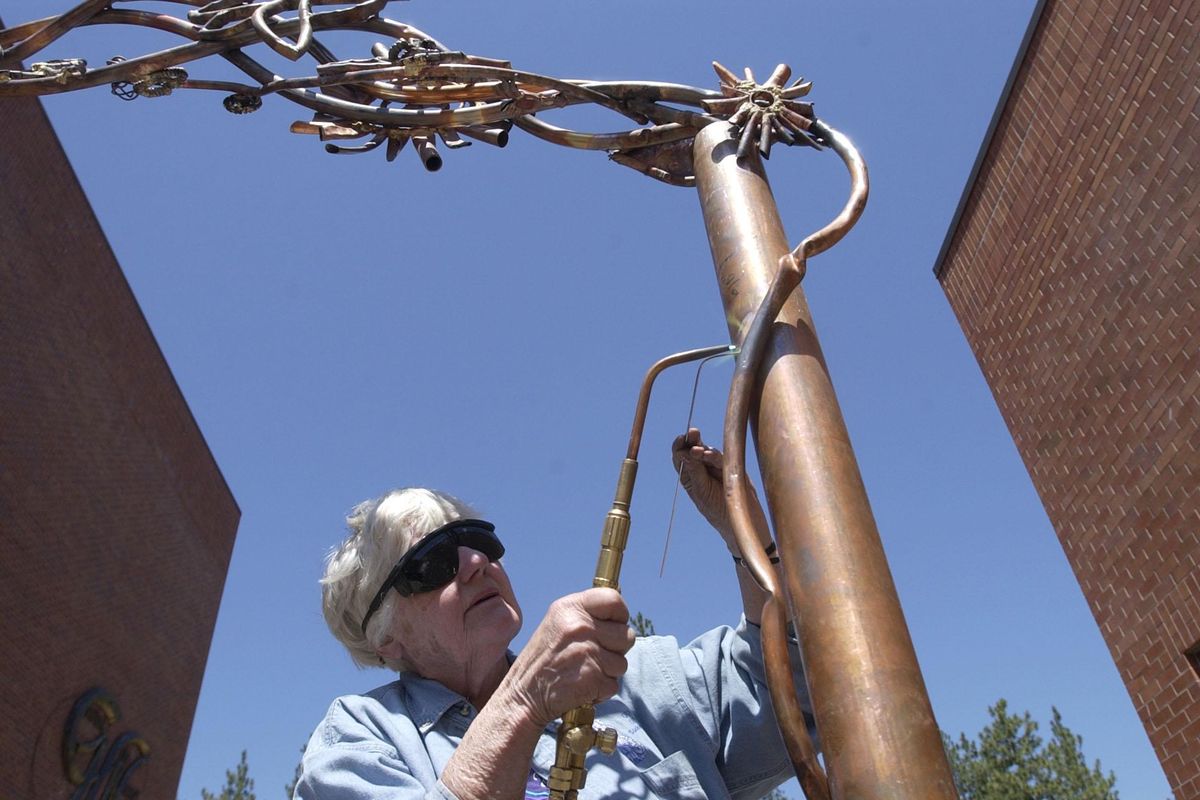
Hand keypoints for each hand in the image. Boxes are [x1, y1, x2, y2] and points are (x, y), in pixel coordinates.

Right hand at [497, 588, 634, 727]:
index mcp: (569, 607)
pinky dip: (601, 691)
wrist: (521, 697)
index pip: (614, 599)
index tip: (612, 627)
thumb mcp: (557, 624)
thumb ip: (585, 616)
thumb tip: (619, 614)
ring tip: (583, 672)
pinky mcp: (593, 677)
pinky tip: (581, 688)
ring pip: (622, 663)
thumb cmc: (541, 662)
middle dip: (615, 650)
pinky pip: (614, 685)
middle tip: (591, 657)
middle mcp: (579, 626)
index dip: (620, 615)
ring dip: (607, 673)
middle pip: (626, 634)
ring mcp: (587, 651)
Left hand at [672, 428, 734, 538]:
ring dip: (704, 449)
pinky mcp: (734, 469)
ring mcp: (719, 468)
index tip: (680, 439)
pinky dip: (716, 457)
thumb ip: (695, 472)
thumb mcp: (702, 492)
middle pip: (695, 448)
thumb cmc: (717, 511)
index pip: (682, 455)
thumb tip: (684, 453)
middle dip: (693, 440)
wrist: (741, 524)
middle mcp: (703, 468)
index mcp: (690, 475)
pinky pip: (725, 459)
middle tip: (692, 433)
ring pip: (710, 452)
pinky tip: (709, 455)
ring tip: (698, 450)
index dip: (680, 445)